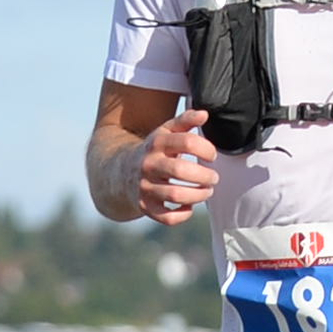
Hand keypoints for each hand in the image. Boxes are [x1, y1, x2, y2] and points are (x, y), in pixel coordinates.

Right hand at [131, 104, 216, 225]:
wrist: (119, 172)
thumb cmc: (153, 152)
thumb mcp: (165, 132)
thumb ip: (185, 121)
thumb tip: (205, 114)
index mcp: (157, 143)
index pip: (186, 142)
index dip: (206, 149)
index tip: (212, 156)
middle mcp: (149, 164)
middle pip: (181, 170)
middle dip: (205, 176)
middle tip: (214, 177)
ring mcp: (145, 186)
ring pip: (175, 195)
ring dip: (198, 195)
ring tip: (207, 191)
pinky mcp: (144, 206)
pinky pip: (166, 217)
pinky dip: (182, 215)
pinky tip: (189, 206)